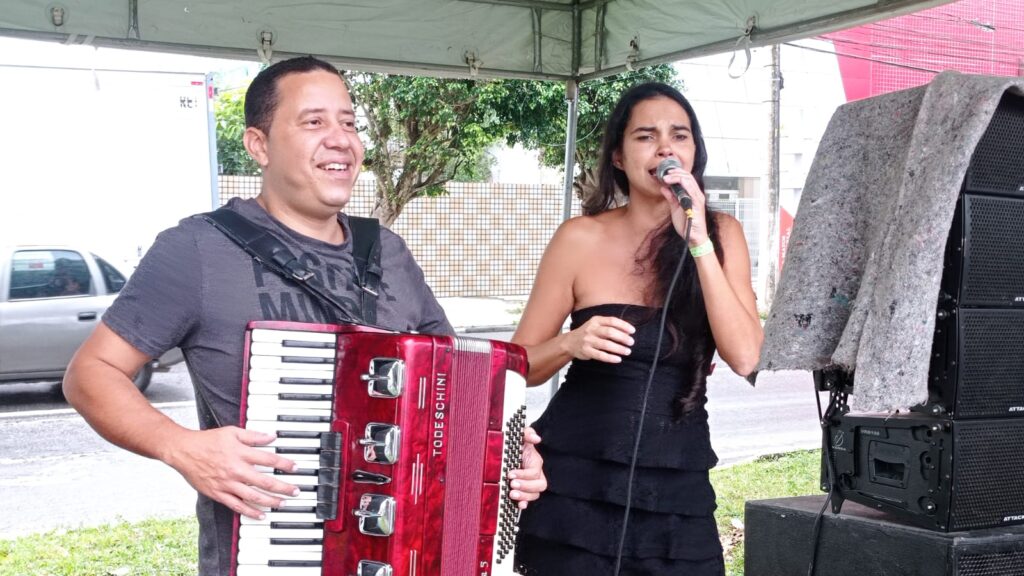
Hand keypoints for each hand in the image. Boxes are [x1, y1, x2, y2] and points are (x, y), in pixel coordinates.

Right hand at [164, 426, 299, 518]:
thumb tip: (272, 436)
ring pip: (253, 496)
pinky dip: (250, 512)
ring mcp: (227, 484)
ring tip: (283, 503)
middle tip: (296, 491)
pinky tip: (261, 515)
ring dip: (271, 501)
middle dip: (283, 487)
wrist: (183, 451)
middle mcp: (236, 470)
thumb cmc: (208, 440)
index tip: (295, 468)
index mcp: (240, 453)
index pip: (269, 459)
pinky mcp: (218, 493)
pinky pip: (237, 506)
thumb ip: (253, 436)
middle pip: (265, 481)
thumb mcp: (232, 432)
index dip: (284, 463)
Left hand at [508, 427, 546, 508]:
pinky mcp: (524, 491)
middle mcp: (536, 474)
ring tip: (511, 494)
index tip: (510, 474)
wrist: (508, 451)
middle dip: (526, 486)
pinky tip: (519, 505)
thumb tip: (536, 438)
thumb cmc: (516, 444)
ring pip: (535, 494)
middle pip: (540, 485)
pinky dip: (525, 503)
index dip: (524, 474)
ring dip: (524, 496)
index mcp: (535, 462)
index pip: (535, 471)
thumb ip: (528, 433)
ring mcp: (531, 484)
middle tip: (512, 485)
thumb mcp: (520, 436)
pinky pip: (529, 500)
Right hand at [562, 315, 634, 363]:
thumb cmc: (588, 333)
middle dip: (623, 337)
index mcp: (596, 320)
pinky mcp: (586, 351)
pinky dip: (611, 358)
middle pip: (610, 332)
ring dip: (619, 348)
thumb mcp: (596, 324)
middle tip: (631, 342)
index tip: (633, 331)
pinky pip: (600, 355)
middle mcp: (591, 329)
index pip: (612, 321)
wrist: (570, 342)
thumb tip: (628, 331)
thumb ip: (610, 325)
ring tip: (627, 351)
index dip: (624, 325)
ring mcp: (588, 340)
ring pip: (606, 344)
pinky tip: (618, 359)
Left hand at [659, 168, 708, 245]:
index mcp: (692, 195)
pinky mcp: (698, 204)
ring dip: (677, 177)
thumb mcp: (675, 208)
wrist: (692, 237)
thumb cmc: (687, 224)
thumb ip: (671, 198)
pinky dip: (683, 184)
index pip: (686, 178)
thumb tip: (664, 188)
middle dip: (676, 173)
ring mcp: (698, 198)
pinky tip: (674, 182)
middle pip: (688, 177)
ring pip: (690, 180)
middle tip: (665, 174)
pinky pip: (692, 190)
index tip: (666, 173)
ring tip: (667, 177)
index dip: (677, 173)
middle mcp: (696, 194)